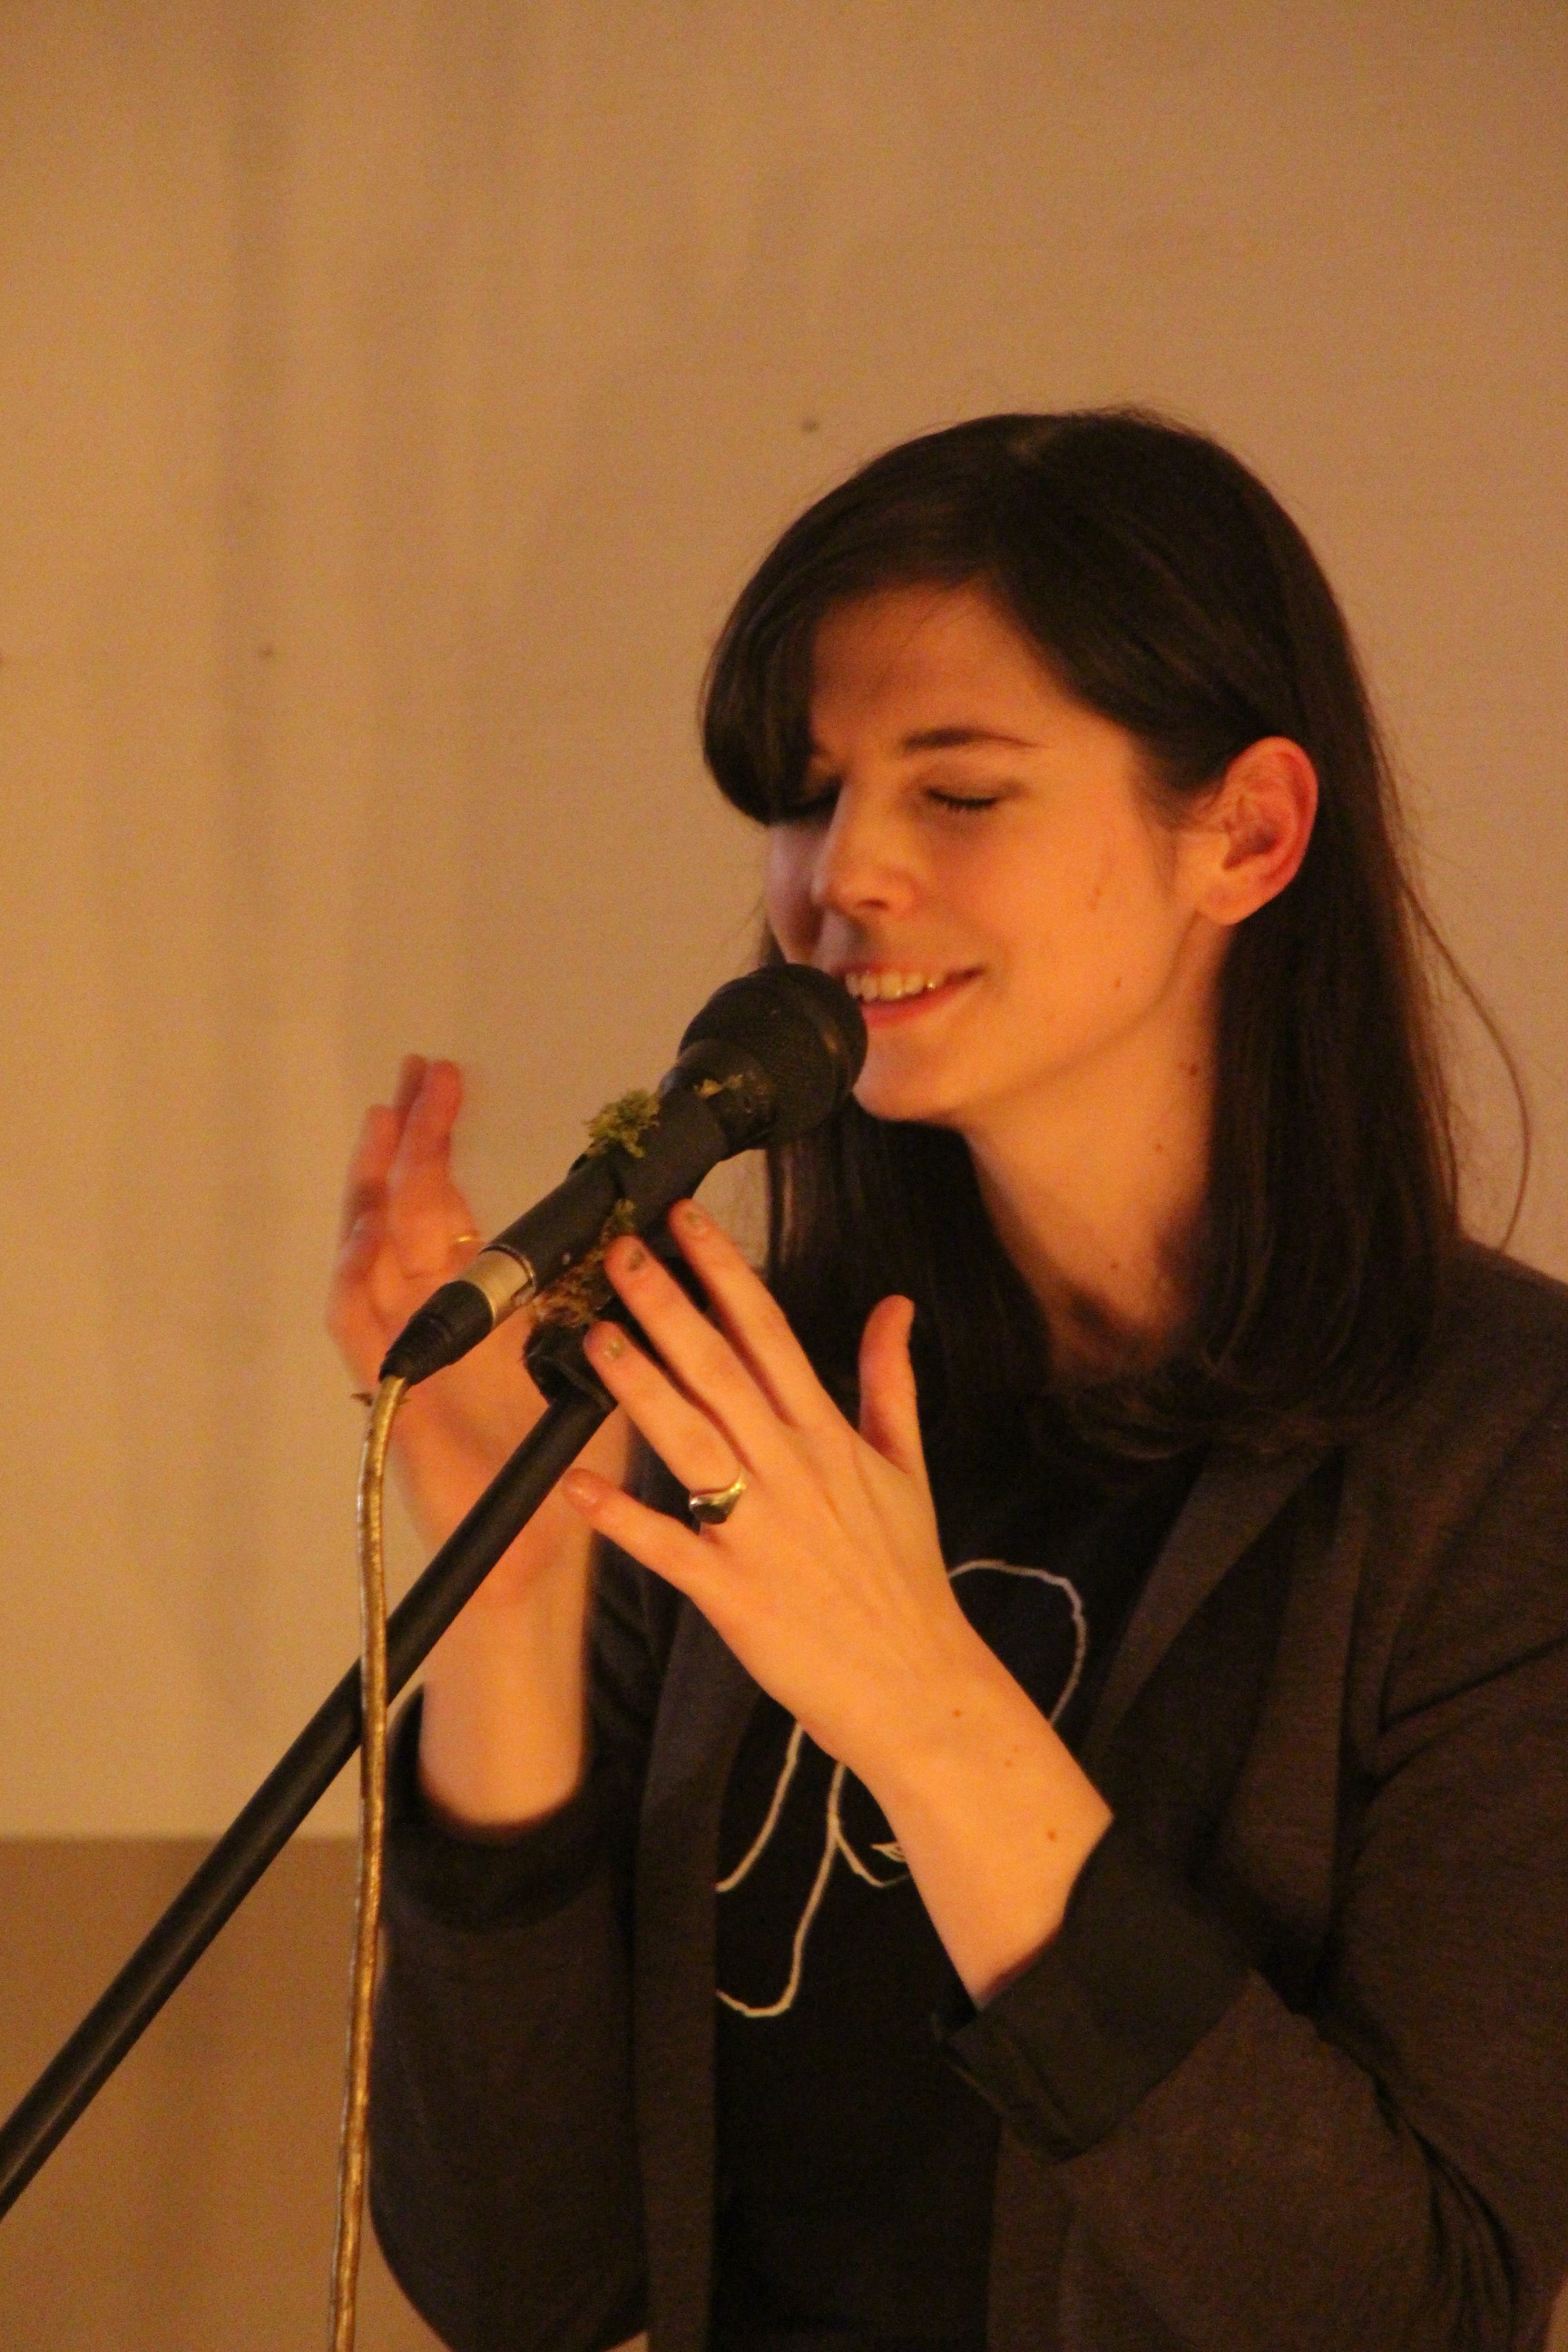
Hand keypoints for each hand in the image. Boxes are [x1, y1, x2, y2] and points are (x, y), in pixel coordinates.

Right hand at [327, 1055, 626, 1606]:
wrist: (533, 1565)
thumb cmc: (565, 1477)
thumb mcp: (593, 1368)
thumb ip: (597, 1305)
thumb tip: (630, 1230)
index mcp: (480, 1317)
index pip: (451, 1212)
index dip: (443, 1149)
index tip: (448, 1086)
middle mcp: (434, 1330)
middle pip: (403, 1216)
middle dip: (410, 1142)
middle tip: (416, 1075)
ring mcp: (405, 1361)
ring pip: (371, 1258)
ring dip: (376, 1190)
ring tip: (387, 1124)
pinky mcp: (390, 1403)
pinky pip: (358, 1331)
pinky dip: (357, 1279)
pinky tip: (366, 1232)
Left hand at [560, 1199, 1112, 2000]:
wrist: (917, 1682)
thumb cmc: (903, 1577)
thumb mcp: (907, 1467)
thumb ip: (890, 1380)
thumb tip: (895, 1304)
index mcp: (826, 1437)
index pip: (768, 1334)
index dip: (724, 1274)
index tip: (685, 1222)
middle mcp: (790, 1471)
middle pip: (720, 1373)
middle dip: (668, 1308)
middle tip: (621, 1253)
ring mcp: (759, 1531)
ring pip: (690, 1443)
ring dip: (641, 1389)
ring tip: (595, 1338)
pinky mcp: (732, 1592)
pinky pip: (668, 1548)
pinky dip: (624, 1519)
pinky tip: (579, 1485)